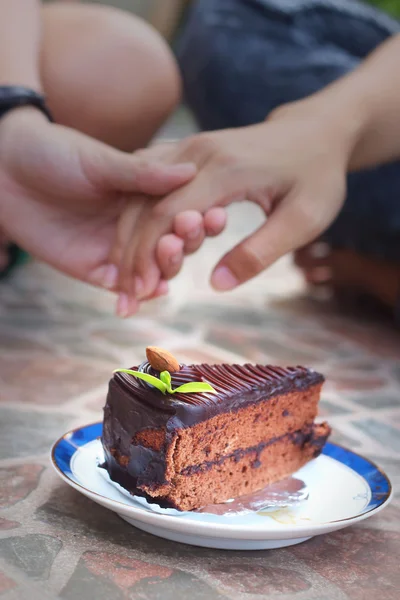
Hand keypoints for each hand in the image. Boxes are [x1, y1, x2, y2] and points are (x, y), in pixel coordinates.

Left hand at [0, 107, 195, 292]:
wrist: (4, 169)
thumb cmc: (55, 153)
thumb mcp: (101, 161)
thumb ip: (143, 173)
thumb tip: (190, 171)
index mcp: (147, 194)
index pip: (183, 212)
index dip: (200, 217)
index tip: (215, 215)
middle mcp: (138, 224)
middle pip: (174, 244)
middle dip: (186, 244)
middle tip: (186, 235)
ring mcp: (118, 248)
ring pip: (153, 269)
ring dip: (166, 269)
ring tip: (168, 260)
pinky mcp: (95, 269)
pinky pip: (123, 287)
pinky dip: (139, 294)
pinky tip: (152, 292)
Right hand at [119, 99, 353, 297]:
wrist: (315, 132)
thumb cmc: (316, 177)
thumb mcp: (304, 219)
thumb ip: (260, 251)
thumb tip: (217, 284)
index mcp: (225, 168)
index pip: (167, 214)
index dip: (148, 256)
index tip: (140, 293)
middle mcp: (198, 152)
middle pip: (144, 205)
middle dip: (130, 254)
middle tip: (125, 297)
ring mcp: (189, 148)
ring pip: (139, 194)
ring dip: (127, 238)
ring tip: (124, 280)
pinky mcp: (188, 153)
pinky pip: (149, 186)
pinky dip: (136, 218)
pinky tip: (133, 247)